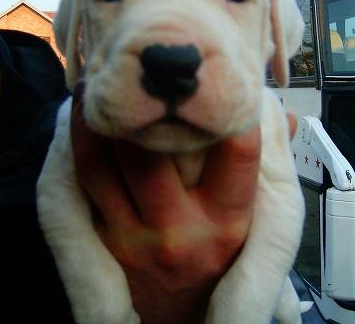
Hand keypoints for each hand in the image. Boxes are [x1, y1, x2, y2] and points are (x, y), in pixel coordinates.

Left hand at [71, 83, 295, 323]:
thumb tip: (289, 119)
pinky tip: (86, 112)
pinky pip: (85, 176)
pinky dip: (82, 139)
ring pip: (110, 159)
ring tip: (105, 81)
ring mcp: (137, 238)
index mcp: (229, 220)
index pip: (237, 150)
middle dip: (150, 106)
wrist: (179, 314)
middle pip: (158, 150)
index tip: (216, 80)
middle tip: (147, 71)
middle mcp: (182, 232)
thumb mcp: (253, 222)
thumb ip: (263, 169)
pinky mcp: (104, 239)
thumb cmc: (220, 259)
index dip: (229, 108)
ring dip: (106, 115)